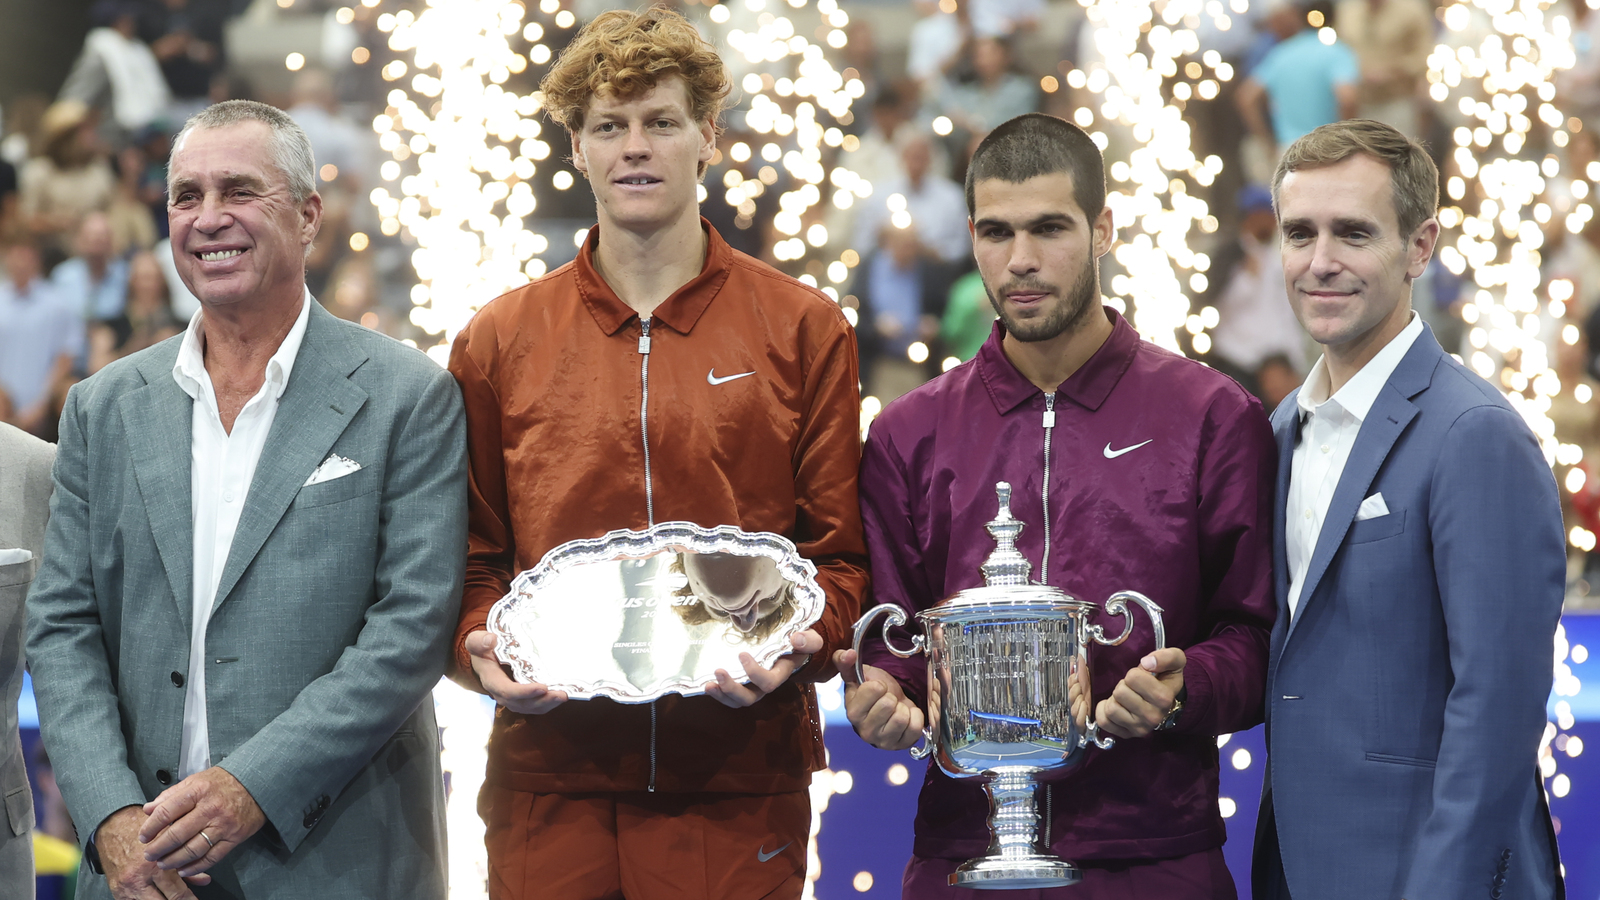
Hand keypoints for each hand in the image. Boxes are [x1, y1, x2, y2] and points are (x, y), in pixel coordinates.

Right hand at [95, 805, 208, 898]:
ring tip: (171, 898)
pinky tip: (155, 898)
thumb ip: (186, 861)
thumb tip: (205, 880)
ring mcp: (127, 888)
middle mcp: (140, 879)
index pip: (177, 893)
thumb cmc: (144, 830)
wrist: (113, 827)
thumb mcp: (169, 840)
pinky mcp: (117, 892)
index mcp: (156, 865)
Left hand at [138, 766, 264, 877]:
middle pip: (177, 834)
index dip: (151, 827)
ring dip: (174, 860)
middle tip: (149, 855)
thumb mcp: (195, 781)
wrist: (257, 784)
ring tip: (163, 864)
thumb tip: (148, 809)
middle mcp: (210, 808)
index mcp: (198, 791)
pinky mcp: (234, 837)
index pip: (167, 812)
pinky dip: (195, 866)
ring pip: (193, 849)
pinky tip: (183, 869)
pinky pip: (212, 857)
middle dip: (159, 848)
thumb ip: (170, 795)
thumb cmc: (222, 783)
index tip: (143, 836)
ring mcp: (223, 824)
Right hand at [466, 630, 568, 713]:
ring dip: (548, 704)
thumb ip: (480, 641)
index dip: (524, 692)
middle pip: (522, 704)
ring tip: (563, 696)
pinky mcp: (521, 697)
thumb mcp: (477, 642)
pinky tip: (560, 697)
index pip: (507, 691)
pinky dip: (547, 703)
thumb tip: (491, 640)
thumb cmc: (482, 649)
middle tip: (561, 694)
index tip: (542, 687)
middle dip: (542, 701)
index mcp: (492, 680)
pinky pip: (534, 705)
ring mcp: (512, 698)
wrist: (483, 657)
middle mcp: (502, 693)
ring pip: (530, 707)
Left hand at [703, 630, 819, 707]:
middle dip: (733, 689)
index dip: (754, 673)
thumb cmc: (800, 643)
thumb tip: (796, 639)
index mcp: (780, 674)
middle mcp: (765, 686)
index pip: (768, 682)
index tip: (742, 654)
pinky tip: (706, 684)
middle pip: (749, 698)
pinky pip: (730, 696)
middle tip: (719, 672)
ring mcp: (752, 687)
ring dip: (722, 695)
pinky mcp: (742, 684)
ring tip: (708, 684)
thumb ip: (808, 640)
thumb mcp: (810, 640)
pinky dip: (718, 693)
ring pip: (737, 701)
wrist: (795, 647)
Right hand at [833, 648, 924, 750]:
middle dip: (891, 697)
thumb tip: (848, 653)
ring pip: (902, 718)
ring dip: (902, 708)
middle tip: (887, 700)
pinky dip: (915, 717)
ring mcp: (883, 741)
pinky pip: (916, 727)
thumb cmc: (872, 693)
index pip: (874, 690)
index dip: (879, 686)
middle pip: (889, 704)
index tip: (877, 690)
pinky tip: (906, 716)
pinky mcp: (901, 745)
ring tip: (896, 709)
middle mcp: (865, 730)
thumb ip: (846, 662)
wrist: (888, 709)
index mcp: (853, 712)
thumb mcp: (858, 676)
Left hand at [1094, 647, 1185, 739]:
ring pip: (1111, 709)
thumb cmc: (1165, 679)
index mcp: (1164, 698)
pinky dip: (1104, 711)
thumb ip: (1166, 657)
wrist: (1167, 701)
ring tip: (1126, 698)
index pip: (1133, 678)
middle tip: (1133, 688)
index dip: (1134, 674)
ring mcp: (1140, 728)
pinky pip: (1104, 721)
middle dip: (1124, 686)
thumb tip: (1147, 663)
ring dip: (1115, 699)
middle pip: (1120, 693)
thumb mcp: (1174, 661)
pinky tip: (1116, 706)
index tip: (1142, 678)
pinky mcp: (1126, 735)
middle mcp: (1153, 717)